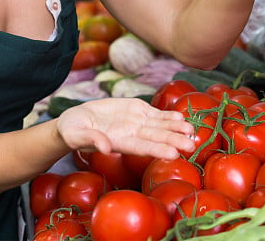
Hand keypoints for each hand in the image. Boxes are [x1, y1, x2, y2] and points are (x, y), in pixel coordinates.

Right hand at [56, 98, 194, 159]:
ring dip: (176, 128)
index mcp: (118, 143)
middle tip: (191, 144)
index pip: (141, 148)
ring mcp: (135, 123)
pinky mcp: (136, 110)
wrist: (76, 121)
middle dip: (174, 141)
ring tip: (191, 130)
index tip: (174, 154)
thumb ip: (91, 140)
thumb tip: (105, 148)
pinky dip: (168, 116)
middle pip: (156, 139)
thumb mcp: (76, 134)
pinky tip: (181, 117)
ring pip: (160, 127)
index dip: (157, 150)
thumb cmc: (72, 131)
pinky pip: (155, 114)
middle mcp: (131, 135)